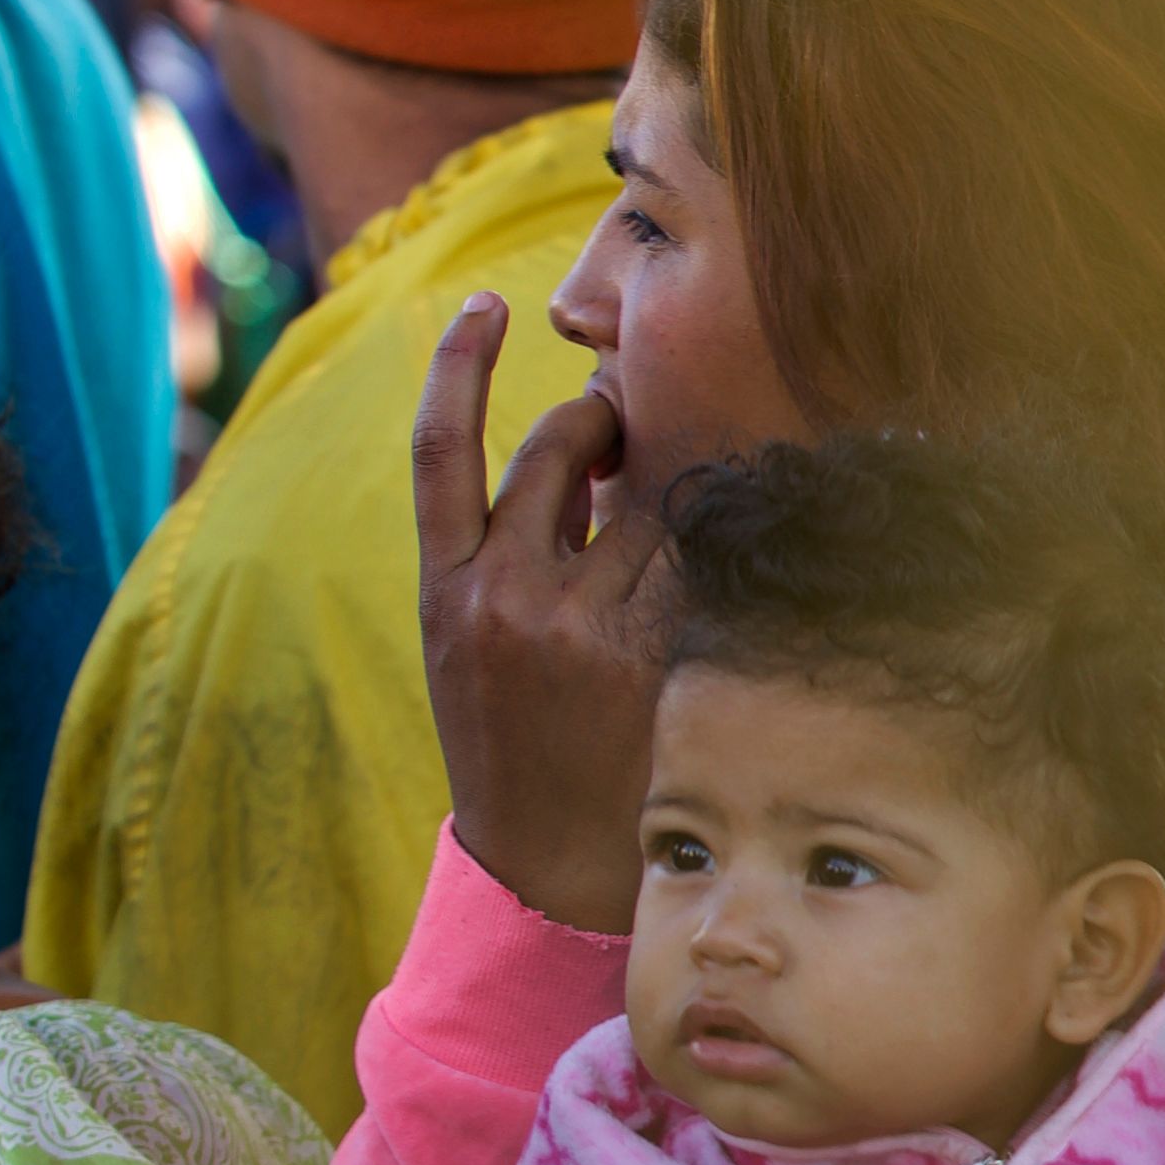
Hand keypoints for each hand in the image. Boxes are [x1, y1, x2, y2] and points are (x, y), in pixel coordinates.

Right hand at [412, 292, 666, 936]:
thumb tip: (580, 456)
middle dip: (600, 419)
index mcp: (444, 587)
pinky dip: (710, 553)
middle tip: (627, 423)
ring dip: (665, 490)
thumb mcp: (475, 644)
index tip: (486, 304)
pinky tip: (726, 567)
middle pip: (557, 448)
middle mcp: (502, 595)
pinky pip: (693, 566)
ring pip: (641, 500)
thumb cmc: (519, 738)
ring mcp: (576, 625)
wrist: (546, 859)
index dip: (457, 365)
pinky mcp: (647, 655)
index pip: (438, 447)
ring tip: (672, 517)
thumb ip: (508, 552)